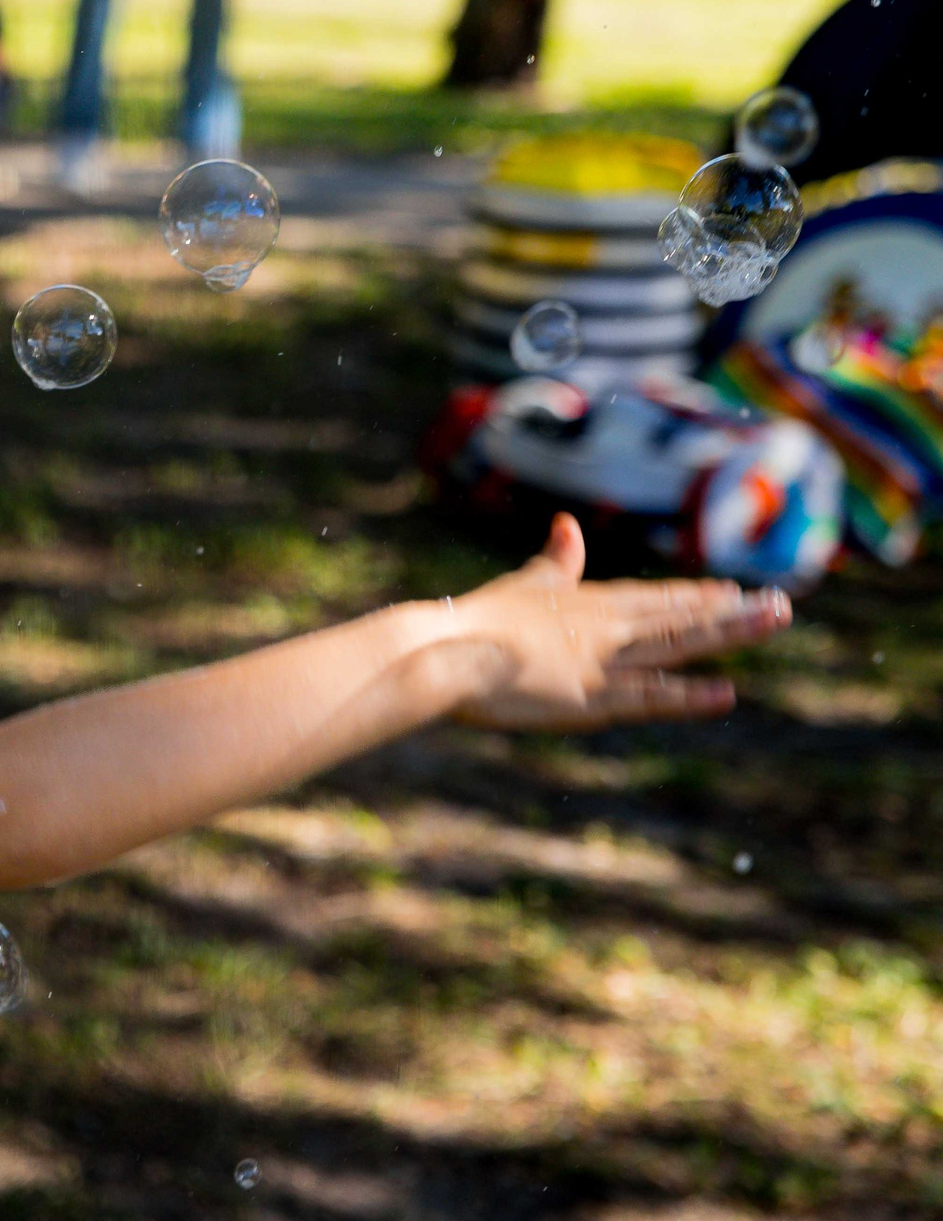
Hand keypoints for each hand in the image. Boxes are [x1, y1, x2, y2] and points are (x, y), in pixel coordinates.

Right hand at [451, 514, 790, 731]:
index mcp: (583, 603)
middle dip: (730, 610)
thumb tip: (568, 524)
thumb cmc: (468, 622)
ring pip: (676, 642)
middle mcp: (601, 626)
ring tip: (775, 620)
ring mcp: (599, 660)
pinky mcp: (587, 696)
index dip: (694, 596)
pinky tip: (726, 693)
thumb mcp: (521, 584)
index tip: (735, 592)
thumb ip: (554, 562)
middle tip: (781, 604)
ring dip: (728, 631)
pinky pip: (647, 696)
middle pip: (677, 615)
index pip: (651, 599)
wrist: (439, 650)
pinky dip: (687, 696)